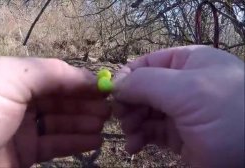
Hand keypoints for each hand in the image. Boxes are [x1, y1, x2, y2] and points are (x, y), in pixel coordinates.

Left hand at [0, 57, 109, 167]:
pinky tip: (93, 139)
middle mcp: (16, 101)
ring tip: (105, 124)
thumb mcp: (7, 77)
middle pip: (58, 100)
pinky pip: (53, 145)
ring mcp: (20, 129)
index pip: (53, 76)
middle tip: (109, 108)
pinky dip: (74, 142)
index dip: (78, 81)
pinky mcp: (22, 155)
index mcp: (10, 77)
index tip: (104, 87)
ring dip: (84, 122)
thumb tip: (85, 74)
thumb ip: (49, 72)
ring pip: (59, 123)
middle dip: (85, 103)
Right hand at [113, 45, 243, 167]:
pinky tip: (134, 146)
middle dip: (129, 103)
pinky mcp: (179, 136)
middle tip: (120, 118)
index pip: (149, 63)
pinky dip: (139, 138)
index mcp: (189, 63)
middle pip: (143, 89)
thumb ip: (146, 82)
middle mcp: (183, 85)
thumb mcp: (187, 90)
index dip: (128, 76)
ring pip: (144, 112)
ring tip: (129, 134)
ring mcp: (181, 112)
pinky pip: (151, 132)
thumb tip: (115, 83)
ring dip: (131, 122)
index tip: (112, 93)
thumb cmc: (227, 115)